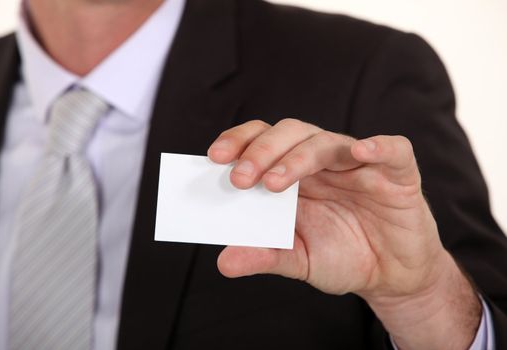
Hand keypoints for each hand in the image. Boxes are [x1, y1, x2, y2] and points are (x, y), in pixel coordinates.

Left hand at [207, 119, 480, 349]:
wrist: (391, 276)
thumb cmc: (344, 257)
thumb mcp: (299, 260)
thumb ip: (265, 255)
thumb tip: (224, 261)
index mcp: (296, 175)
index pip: (262, 141)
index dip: (239, 142)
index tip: (215, 159)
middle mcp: (323, 162)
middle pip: (289, 133)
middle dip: (261, 151)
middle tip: (241, 179)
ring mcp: (359, 166)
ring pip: (326, 141)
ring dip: (297, 157)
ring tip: (274, 183)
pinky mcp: (397, 175)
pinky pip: (393, 151)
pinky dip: (379, 147)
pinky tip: (361, 152)